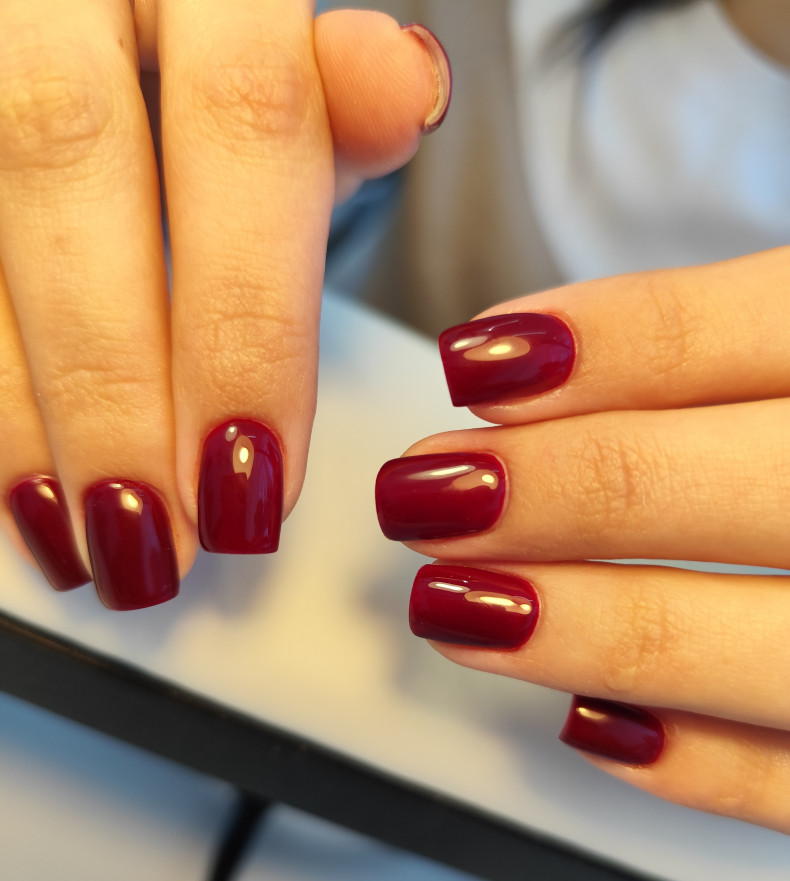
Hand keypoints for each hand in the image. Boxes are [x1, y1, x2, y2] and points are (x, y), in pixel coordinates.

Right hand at [0, 1, 448, 608]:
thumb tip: (402, 85)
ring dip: (19, 408)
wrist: (86, 22)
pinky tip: (17, 479)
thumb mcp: (284, 70)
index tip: (260, 486)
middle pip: (71, 166)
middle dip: (115, 385)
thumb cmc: (208, 62)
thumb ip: (334, 104)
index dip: (249, 325)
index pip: (247, 124)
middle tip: (161, 541)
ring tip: (78, 540)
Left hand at [375, 247, 789, 833]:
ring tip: (458, 607)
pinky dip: (704, 766)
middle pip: (748, 488)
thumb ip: (733, 353)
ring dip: (590, 631)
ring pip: (774, 652)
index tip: (475, 362)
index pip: (770, 328)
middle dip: (561, 491)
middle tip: (425, 491)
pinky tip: (595, 729)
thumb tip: (533, 363)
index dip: (609, 345)